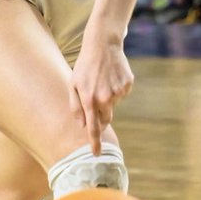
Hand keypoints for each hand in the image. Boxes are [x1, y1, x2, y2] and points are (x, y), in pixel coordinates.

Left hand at [69, 32, 134, 153]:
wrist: (103, 45)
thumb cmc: (85, 65)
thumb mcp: (73, 84)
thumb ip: (76, 106)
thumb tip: (82, 125)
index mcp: (89, 99)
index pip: (93, 127)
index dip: (95, 142)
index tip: (96, 155)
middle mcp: (104, 98)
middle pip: (106, 119)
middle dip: (101, 115)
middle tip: (96, 99)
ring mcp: (118, 92)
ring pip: (114, 105)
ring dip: (108, 98)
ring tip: (102, 80)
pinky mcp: (127, 85)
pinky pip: (122, 95)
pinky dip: (117, 89)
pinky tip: (112, 76)